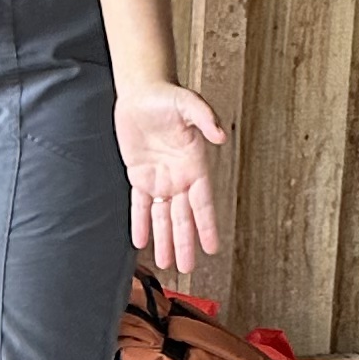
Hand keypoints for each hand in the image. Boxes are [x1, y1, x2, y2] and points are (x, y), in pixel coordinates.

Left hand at [114, 80, 225, 278]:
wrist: (141, 91)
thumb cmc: (167, 95)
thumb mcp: (188, 103)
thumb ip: (205, 118)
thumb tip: (220, 135)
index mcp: (194, 165)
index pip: (202, 203)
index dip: (206, 226)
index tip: (212, 248)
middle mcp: (179, 177)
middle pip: (182, 217)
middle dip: (184, 243)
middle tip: (187, 268)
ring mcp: (159, 178)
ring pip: (162, 216)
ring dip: (165, 240)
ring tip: (167, 263)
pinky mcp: (138, 175)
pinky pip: (139, 204)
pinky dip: (140, 223)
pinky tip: (141, 241)